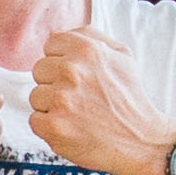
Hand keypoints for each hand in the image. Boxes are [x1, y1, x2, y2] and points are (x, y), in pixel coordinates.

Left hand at [28, 27, 175, 174]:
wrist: (141, 141)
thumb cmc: (130, 97)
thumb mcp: (121, 55)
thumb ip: (88, 36)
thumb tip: (53, 33)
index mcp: (86, 50)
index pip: (51, 45)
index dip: (63, 61)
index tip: (78, 76)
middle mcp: (72, 72)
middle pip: (39, 70)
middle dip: (55, 83)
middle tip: (80, 97)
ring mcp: (62, 100)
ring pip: (36, 96)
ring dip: (52, 106)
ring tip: (78, 114)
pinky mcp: (54, 127)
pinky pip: (35, 120)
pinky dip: (50, 127)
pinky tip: (72, 128)